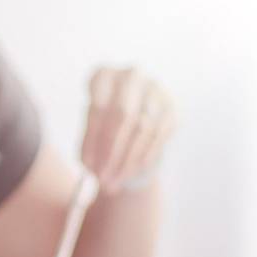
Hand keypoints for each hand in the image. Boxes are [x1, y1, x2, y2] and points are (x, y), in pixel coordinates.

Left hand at [81, 67, 175, 192]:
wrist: (132, 127)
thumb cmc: (104, 129)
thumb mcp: (91, 132)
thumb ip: (89, 143)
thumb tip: (90, 164)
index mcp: (103, 75)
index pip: (97, 107)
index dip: (92, 139)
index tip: (86, 165)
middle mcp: (132, 76)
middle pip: (123, 115)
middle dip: (111, 150)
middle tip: (102, 177)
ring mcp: (155, 89)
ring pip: (143, 128)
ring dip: (127, 159)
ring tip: (113, 181)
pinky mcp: (171, 107)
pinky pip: (158, 136)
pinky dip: (143, 158)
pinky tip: (131, 173)